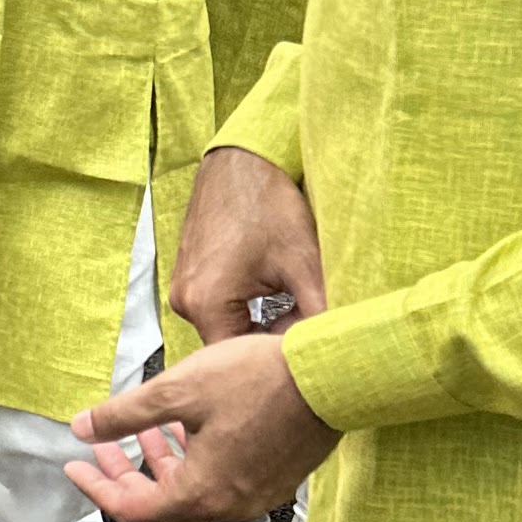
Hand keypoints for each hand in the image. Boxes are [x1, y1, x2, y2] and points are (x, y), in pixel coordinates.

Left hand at [67, 332, 334, 521]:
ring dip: (161, 462)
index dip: (98, 488)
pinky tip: (186, 425)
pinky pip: (221, 479)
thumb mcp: (178, 389)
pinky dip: (193, 459)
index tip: (75, 467)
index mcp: (202, 493)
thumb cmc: (259, 380)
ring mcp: (256, 493)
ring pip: (193, 490)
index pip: (134, 511)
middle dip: (125, 474)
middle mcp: (229, 504)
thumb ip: (124, 414)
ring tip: (141, 429)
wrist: (332, 376)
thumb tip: (81, 427)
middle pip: (162, 504)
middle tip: (100, 447)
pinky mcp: (275, 477)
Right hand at [169, 144, 326, 344]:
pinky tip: (273, 292)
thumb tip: (337, 350)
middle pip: (233, 347)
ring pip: (228, 327)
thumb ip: (320, 315)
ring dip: (259, 324)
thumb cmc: (268, 203)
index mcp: (206, 304)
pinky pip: (218, 307)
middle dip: (270, 343)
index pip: (242, 362)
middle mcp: (185, 301)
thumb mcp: (304, 264)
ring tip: (294, 308)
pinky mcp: (189, 274)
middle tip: (308, 329)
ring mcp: (183, 287)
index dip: (278, 360)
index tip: (308, 352)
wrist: (243, 159)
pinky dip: (246, 308)